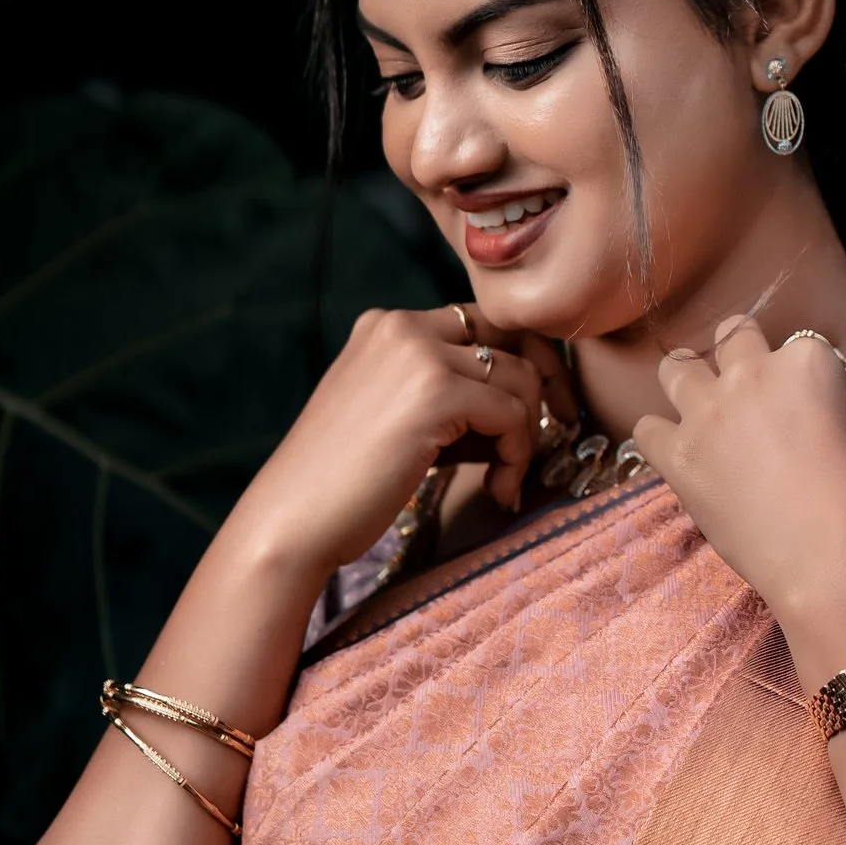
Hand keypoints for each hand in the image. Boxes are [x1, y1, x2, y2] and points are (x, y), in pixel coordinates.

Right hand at [213, 304, 552, 609]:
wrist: (290, 521)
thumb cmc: (342, 485)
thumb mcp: (398, 420)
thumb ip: (452, 399)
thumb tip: (530, 406)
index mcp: (388, 325)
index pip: (484, 323)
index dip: (524, 362)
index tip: (544, 408)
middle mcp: (403, 325)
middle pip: (512, 340)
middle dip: (543, 389)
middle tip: (555, 434)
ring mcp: (418, 354)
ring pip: (519, 380)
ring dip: (524, 437)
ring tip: (502, 482)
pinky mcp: (434, 392)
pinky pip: (513, 415)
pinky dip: (517, 455)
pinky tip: (497, 490)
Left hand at [632, 313, 845, 672]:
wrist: (834, 565)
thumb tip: (842, 423)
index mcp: (807, 362)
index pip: (798, 346)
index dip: (801, 374)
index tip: (806, 401)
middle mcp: (751, 375)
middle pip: (732, 336)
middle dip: (739, 353)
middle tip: (746, 386)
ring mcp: (708, 414)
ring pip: (676, 368)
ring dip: (688, 378)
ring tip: (697, 400)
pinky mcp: (678, 458)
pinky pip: (647, 429)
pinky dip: (660, 437)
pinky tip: (677, 452)